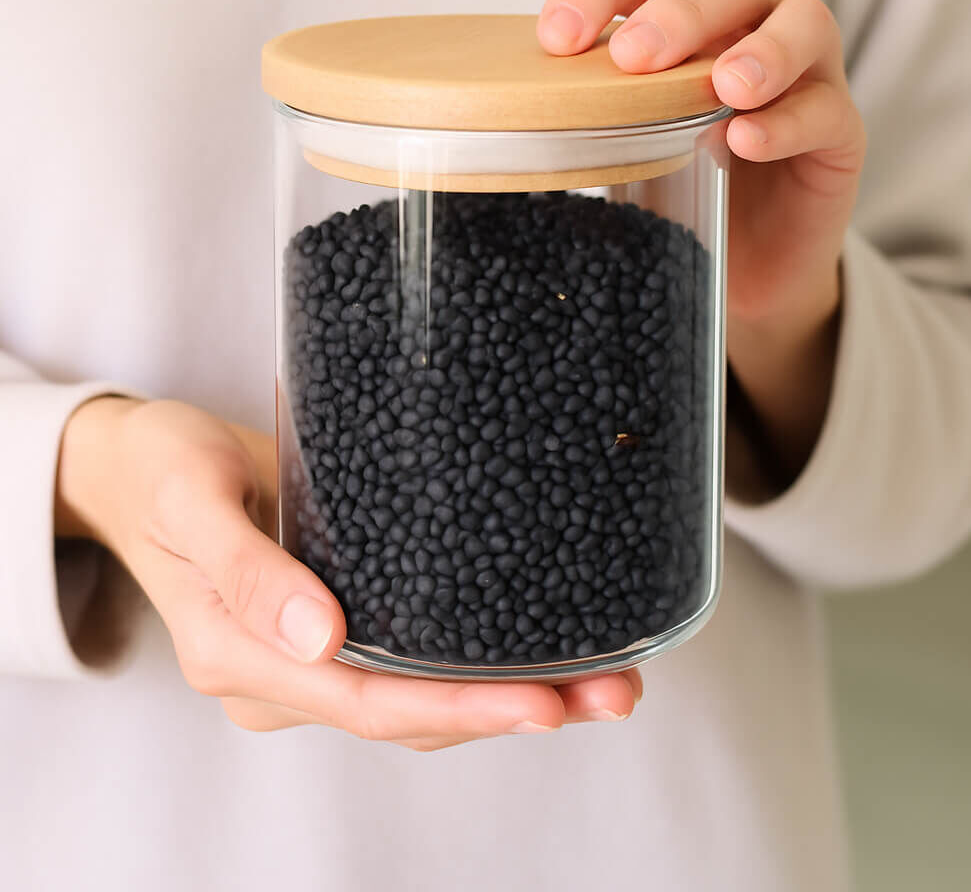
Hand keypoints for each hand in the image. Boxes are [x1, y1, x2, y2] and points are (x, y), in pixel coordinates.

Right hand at [55, 397, 640, 750]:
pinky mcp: (342, 626)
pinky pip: (416, 664)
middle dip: (513, 710)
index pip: (365, 703)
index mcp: (241, 658)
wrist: (147, 465)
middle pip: (410, 715)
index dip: (458, 709)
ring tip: (608, 680)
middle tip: (613, 693)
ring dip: (514, 696)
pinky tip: (546, 652)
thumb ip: (246, 568)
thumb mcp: (191, 499)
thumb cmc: (164, 471)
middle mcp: (283, 675)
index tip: (543, 704)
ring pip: (423, 701)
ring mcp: (313, 660)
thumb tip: (317, 639)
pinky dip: (483, 665)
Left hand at [538, 0, 865, 481]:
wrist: (745, 265)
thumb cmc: (675, 191)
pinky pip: (827, 108)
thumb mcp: (619, 149)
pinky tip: (747, 140)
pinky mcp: (839, 132)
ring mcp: (803, 74)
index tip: (557, 37)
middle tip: (633, 59)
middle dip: (678, 11)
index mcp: (683, 14)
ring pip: (800, 21)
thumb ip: (578, 118)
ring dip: (756, 48)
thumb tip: (474, 118)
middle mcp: (746, 24)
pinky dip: (788, 119)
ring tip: (721, 87)